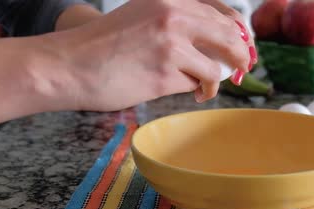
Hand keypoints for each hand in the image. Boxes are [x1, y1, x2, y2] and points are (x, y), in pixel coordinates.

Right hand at [50, 0, 254, 110]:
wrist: (69, 64)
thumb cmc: (104, 44)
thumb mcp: (144, 15)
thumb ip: (180, 21)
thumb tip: (220, 40)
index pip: (224, 12)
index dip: (240, 33)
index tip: (244, 48)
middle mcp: (175, 15)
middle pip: (230, 38)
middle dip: (241, 59)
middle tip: (242, 71)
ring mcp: (171, 44)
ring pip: (216, 67)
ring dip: (212, 81)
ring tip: (200, 87)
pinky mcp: (165, 74)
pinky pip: (196, 85)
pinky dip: (193, 90)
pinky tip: (178, 88)